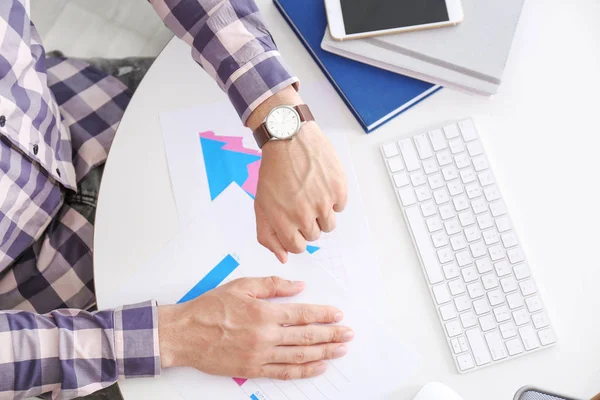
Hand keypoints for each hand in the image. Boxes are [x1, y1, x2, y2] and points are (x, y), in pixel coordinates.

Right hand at [158, 277, 353, 379]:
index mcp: (264, 313)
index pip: (303, 314)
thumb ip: (273, 285)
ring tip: (340, 350)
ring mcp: (260, 355)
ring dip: (324, 353)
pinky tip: (318, 367)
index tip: (338, 314)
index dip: (324, 315)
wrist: (184, 334)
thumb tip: (298, 286)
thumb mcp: (241, 286)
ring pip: (300, 356)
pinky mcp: (253, 370)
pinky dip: (304, 371)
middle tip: (348, 334)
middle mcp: (265, 336)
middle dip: (331, 335)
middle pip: (307, 336)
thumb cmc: (209, 308)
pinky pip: (284, 372)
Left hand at [255, 121, 347, 262]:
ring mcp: (323, 202)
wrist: (289, 138)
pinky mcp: (338, 189)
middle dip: (308, 222)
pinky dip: (333, 197)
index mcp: (283, 221)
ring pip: (329, 225)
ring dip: (322, 213)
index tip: (295, 224)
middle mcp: (304, 214)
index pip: (297, 247)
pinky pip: (340, 206)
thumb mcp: (262, 204)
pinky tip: (320, 183)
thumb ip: (268, 235)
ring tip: (312, 193)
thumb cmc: (273, 171)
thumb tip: (283, 258)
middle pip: (314, 236)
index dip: (296, 236)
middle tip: (301, 202)